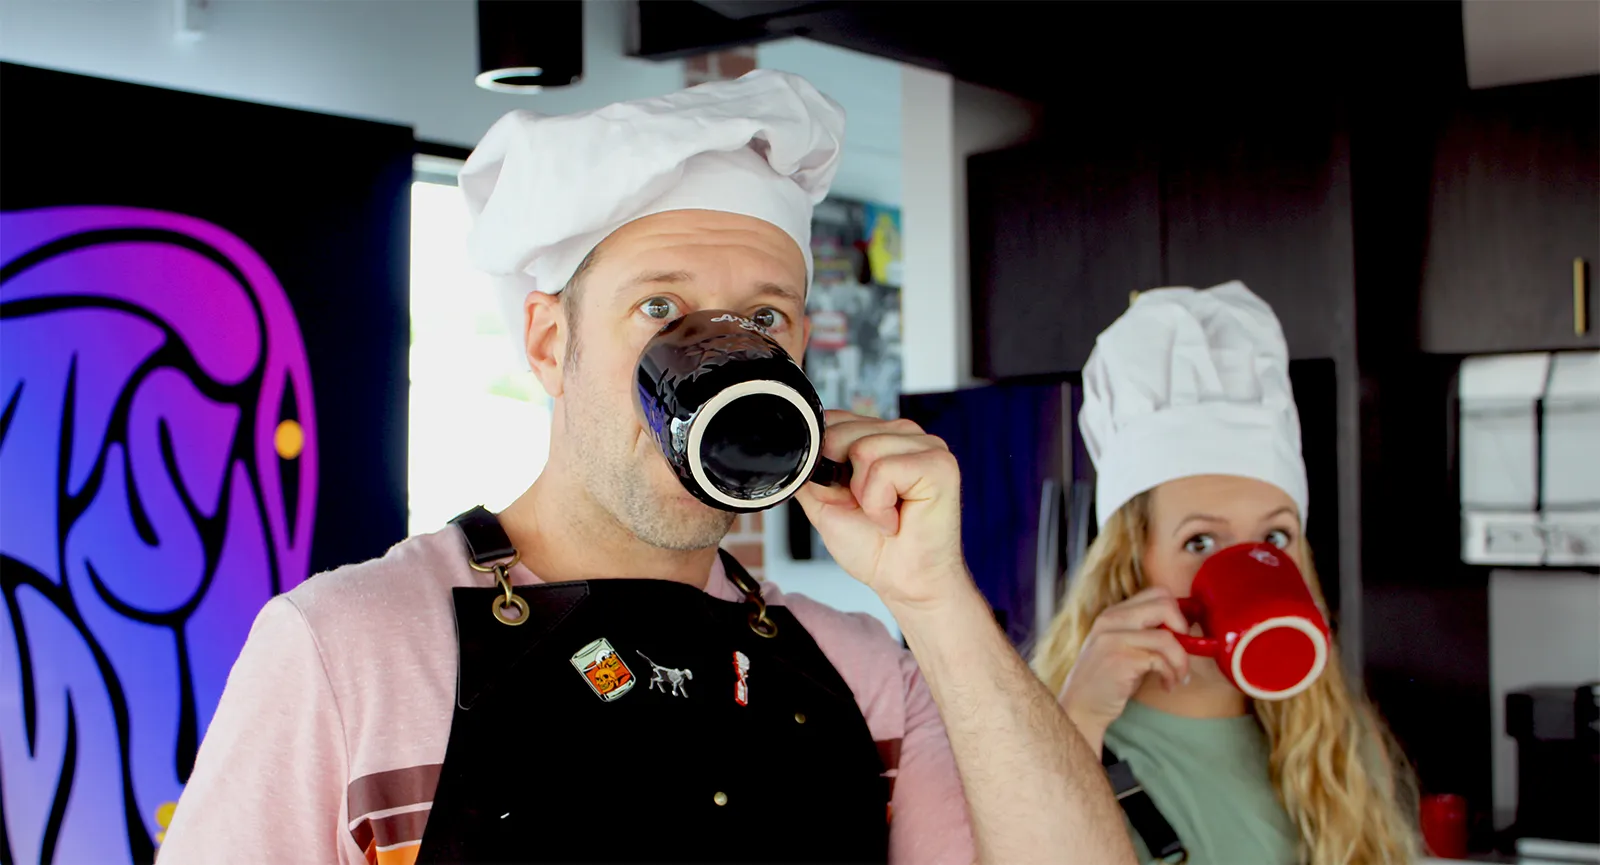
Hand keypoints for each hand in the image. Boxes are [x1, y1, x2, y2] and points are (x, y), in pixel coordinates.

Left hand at [794, 410, 966, 610]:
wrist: (904, 582)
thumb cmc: (874, 546)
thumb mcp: (824, 503)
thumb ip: (809, 472)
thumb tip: (796, 451)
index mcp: (879, 436)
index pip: (835, 419)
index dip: (825, 457)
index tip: (844, 495)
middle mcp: (903, 434)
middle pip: (844, 432)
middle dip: (844, 481)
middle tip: (869, 509)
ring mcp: (926, 445)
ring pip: (864, 449)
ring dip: (865, 497)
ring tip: (886, 515)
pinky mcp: (939, 464)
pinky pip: (884, 470)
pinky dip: (880, 504)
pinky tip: (897, 519)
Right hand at [1057, 588, 1191, 753]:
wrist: (1081, 706)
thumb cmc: (1108, 679)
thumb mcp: (1123, 646)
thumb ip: (1145, 632)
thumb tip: (1186, 628)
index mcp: (1114, 613)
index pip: (1157, 592)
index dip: (1178, 611)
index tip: (1182, 634)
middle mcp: (1112, 620)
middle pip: (1165, 605)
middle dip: (1183, 629)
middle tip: (1183, 651)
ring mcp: (1114, 639)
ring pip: (1167, 637)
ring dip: (1181, 661)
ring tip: (1179, 676)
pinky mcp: (1120, 660)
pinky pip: (1160, 661)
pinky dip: (1171, 675)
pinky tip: (1167, 685)